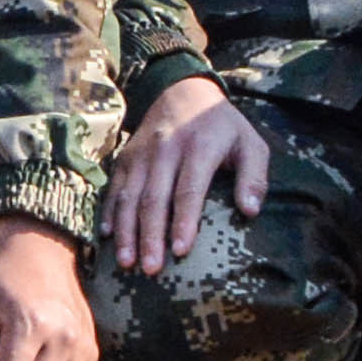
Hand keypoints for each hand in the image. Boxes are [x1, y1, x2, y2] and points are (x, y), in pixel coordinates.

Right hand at [101, 74, 271, 274]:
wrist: (184, 91)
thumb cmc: (223, 127)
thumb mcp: (250, 144)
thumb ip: (254, 176)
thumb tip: (250, 211)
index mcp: (199, 147)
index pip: (188, 189)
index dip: (184, 221)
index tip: (181, 250)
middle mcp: (165, 149)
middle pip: (154, 198)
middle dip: (150, 236)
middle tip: (151, 269)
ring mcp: (141, 154)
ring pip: (129, 197)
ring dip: (127, 231)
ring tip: (128, 262)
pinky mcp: (125, 158)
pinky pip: (114, 189)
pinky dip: (109, 213)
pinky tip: (107, 237)